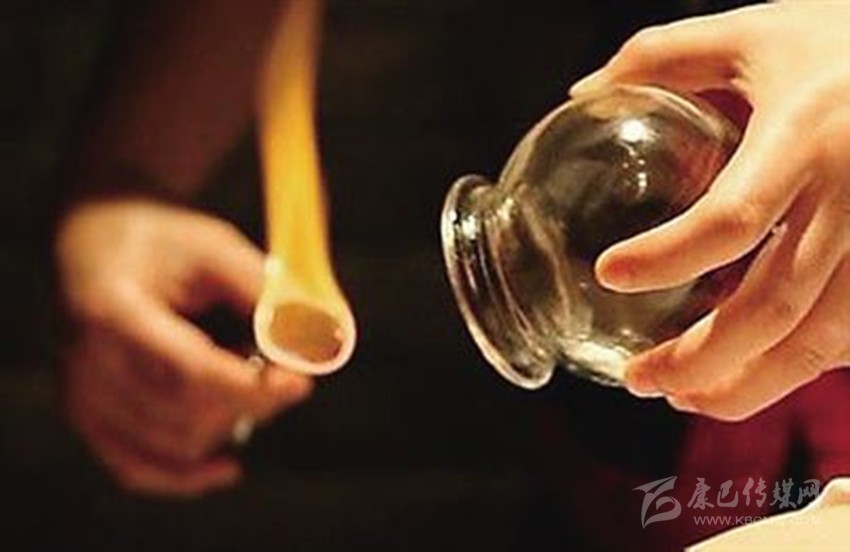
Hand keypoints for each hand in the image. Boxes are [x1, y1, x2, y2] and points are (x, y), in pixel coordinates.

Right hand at [55, 196, 312, 495]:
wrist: (97, 242)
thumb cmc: (162, 242)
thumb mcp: (216, 249)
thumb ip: (266, 294)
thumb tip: (320, 340)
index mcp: (114, 312)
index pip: (191, 373)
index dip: (254, 387)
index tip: (300, 382)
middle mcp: (86, 361)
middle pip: (185, 413)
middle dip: (251, 400)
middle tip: (284, 370)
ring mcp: (81, 395)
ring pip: (174, 442)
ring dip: (228, 420)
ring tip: (245, 374)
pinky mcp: (88, 416)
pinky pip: (136, 467)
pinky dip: (185, 475)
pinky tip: (227, 467)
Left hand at [570, 2, 849, 419]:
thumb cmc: (848, 37)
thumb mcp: (757, 30)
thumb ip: (663, 55)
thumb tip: (581, 93)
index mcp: (808, 135)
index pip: (732, 218)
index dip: (668, 258)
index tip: (608, 275)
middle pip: (774, 306)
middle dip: (700, 358)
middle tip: (638, 380)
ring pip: (820, 342)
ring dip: (749, 383)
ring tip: (684, 397)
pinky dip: (799, 367)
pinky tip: (753, 374)